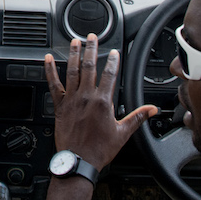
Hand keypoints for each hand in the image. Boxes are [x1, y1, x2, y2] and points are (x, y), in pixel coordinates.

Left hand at [44, 34, 157, 170]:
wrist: (78, 162)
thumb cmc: (99, 150)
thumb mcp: (123, 133)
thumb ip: (138, 117)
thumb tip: (152, 110)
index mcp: (102, 102)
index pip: (109, 75)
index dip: (112, 61)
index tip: (113, 52)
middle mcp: (86, 97)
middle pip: (89, 67)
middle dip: (92, 50)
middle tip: (92, 37)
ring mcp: (71, 100)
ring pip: (72, 71)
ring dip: (74, 54)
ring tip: (75, 41)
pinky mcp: (59, 106)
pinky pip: (53, 84)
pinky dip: (50, 71)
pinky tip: (47, 60)